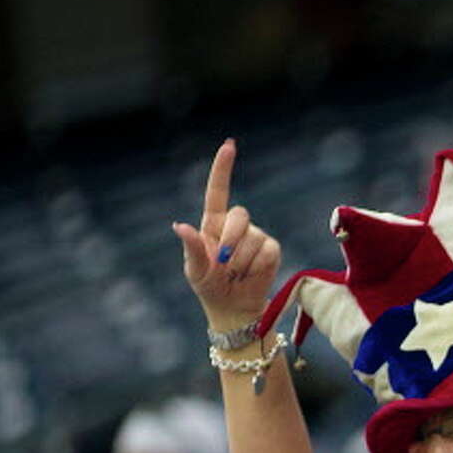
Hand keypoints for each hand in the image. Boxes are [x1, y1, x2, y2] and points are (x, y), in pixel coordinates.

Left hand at [172, 139, 282, 335]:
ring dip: (241, 262)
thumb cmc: (209, 286)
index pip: (218, 191)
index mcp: (213, 224)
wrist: (233, 307)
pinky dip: (256, 267)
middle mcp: (236, 225)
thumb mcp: (195, 270)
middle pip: (239, 215)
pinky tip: (250, 275)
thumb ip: (191, 248)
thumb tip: (180, 226)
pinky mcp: (271, 250)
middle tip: (222, 264)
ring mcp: (256, 236)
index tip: (229, 145)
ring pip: (252, 239)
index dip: (223, 168)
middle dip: (230, 240)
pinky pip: (267, 252)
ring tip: (235, 275)